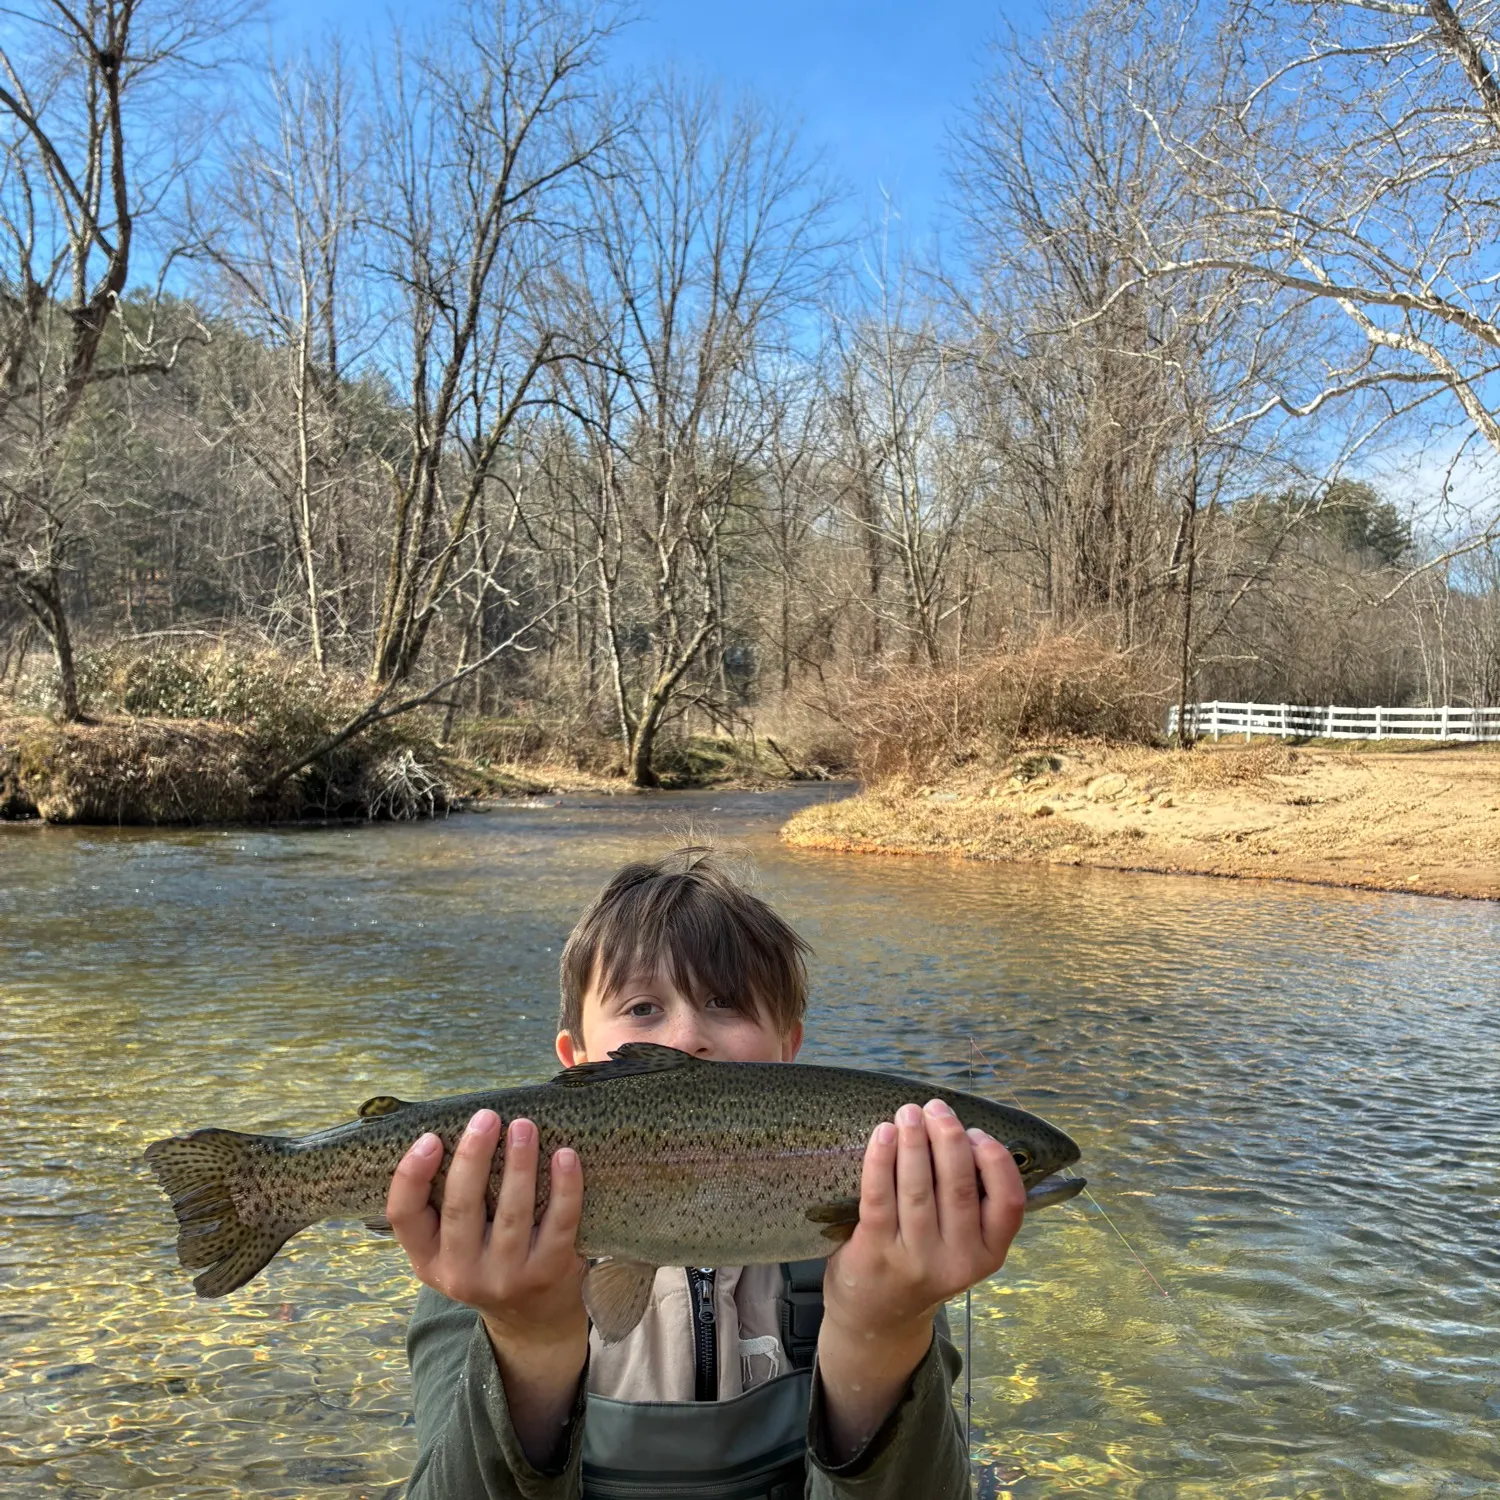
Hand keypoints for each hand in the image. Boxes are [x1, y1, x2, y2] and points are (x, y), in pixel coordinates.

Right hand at [387, 1110, 588, 1467]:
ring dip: (518, 1165)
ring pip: (511, 1214)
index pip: (403, 1217)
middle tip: (486, 1117)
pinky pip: (558, 1223)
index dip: (411, 1177)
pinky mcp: (547, 1272)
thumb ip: (447, 1202)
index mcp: (428, 1259)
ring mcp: (506, 1277)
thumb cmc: (488, 1259)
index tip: (429, 1138)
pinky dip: (565, 1188)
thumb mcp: (453, 1246)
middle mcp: (460, 1274)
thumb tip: (459, 1126)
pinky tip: (566, 1155)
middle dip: (472, 1158)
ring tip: (524, 1126)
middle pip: (460, 1209)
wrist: (533, 1320)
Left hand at [815, 1098, 1025, 1459]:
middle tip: (937, 1108)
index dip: (996, 1162)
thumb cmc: (923, 1264)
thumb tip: (962, 1132)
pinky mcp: (876, 1253)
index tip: (977, 1132)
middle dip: (949, 1139)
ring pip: (919, 1189)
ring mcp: (915, 1259)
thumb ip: (973, 1204)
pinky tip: (883, 1134)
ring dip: (915, 1142)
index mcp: (989, 1255)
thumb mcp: (964, 1248)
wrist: (878, 1318)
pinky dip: (881, 1160)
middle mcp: (957, 1261)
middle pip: (960, 1188)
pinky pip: (879, 1197)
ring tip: (909, 1112)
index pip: (1008, 1204)